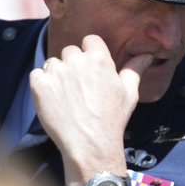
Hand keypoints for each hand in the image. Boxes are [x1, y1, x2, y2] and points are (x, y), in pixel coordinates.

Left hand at [29, 34, 153, 183]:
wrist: (90, 144)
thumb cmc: (112, 120)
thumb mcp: (129, 93)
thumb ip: (135, 69)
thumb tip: (148, 55)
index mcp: (99, 59)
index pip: (90, 40)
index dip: (90, 54)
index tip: (91, 70)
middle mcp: (76, 61)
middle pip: (70, 51)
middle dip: (73, 65)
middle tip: (79, 89)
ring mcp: (56, 72)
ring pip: (53, 63)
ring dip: (57, 75)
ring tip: (66, 97)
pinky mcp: (40, 84)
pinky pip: (37, 75)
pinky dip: (42, 85)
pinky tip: (53, 100)